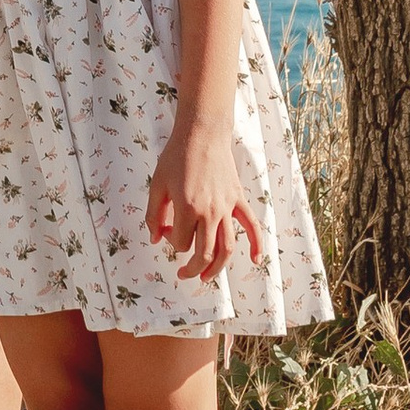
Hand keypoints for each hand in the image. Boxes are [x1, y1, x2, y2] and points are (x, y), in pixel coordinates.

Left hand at [148, 119, 262, 285]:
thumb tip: (154, 239)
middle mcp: (210, 212)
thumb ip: (153, 215)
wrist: (202, 132)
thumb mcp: (157, 184)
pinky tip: (256, 260)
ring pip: (227, 248)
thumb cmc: (177, 156)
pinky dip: (256, 245)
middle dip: (193, 268)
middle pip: (205, 254)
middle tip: (183, 274)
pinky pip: (252, 226)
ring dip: (218, 268)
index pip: (180, 243)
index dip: (170, 242)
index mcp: (188, 209)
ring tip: (206, 277)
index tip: (166, 230)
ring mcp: (227, 207)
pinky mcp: (238, 199)